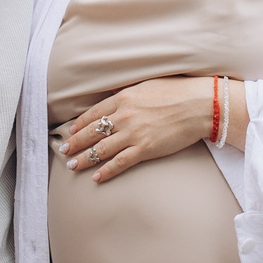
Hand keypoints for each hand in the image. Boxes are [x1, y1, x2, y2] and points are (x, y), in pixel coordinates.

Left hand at [57, 76, 215, 183]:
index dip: (79, 124)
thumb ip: (128, 93)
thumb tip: (116, 96)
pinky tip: (96, 177)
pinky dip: (105, 171)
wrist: (199, 105)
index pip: (93, 113)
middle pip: (91, 132)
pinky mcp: (144, 149)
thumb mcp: (147, 85)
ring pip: (100, 149)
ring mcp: (133, 134)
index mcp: (123, 98)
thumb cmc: (177, 92)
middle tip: (63, 151)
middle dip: (75, 143)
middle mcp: (123, 116)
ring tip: (72, 166)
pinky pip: (119, 163)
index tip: (70, 131)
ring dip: (83, 159)